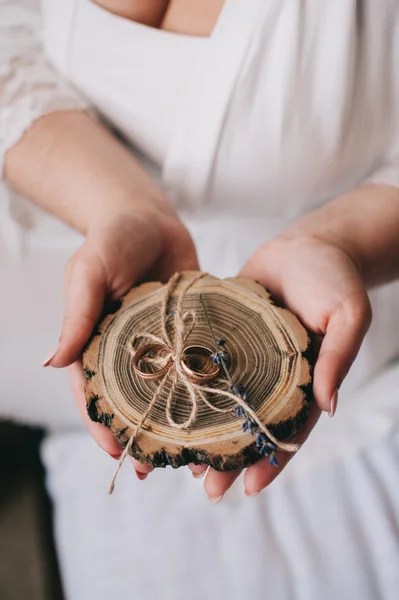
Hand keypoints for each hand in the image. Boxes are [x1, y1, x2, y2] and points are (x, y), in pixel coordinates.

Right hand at [44, 206, 197, 475]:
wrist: (151, 217)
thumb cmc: (112, 239)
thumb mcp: (90, 272)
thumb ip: (77, 315)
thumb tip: (51, 362)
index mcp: (98, 342)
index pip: (94, 392)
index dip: (101, 424)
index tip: (116, 453)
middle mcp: (130, 350)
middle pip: (134, 403)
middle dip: (141, 436)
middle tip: (154, 470)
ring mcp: (163, 344)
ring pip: (169, 392)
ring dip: (178, 424)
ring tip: (193, 456)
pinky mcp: (190, 332)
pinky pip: (197, 366)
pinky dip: (206, 391)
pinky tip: (221, 414)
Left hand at [195, 233, 371, 500]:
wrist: (309, 243)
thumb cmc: (335, 277)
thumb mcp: (348, 314)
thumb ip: (339, 356)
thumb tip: (328, 406)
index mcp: (306, 380)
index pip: (289, 429)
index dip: (272, 461)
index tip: (249, 489)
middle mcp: (273, 376)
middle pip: (250, 425)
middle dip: (230, 459)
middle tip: (206, 489)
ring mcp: (247, 358)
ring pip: (223, 402)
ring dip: (206, 432)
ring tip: (181, 460)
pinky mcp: (224, 334)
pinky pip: (205, 365)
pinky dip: (191, 387)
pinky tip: (169, 403)